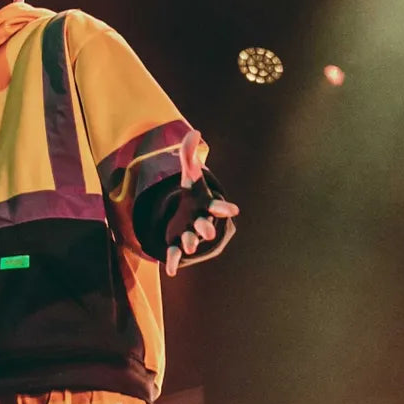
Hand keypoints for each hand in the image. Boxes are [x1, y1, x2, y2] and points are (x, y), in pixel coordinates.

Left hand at [165, 129, 239, 276]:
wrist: (186, 218)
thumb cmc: (192, 197)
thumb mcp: (189, 176)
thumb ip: (189, 155)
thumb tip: (194, 132)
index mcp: (205, 207)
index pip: (217, 207)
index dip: (223, 208)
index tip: (234, 210)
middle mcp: (200, 223)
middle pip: (205, 227)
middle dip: (206, 228)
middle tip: (207, 231)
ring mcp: (188, 236)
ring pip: (191, 241)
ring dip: (190, 243)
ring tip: (189, 244)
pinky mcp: (175, 245)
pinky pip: (175, 255)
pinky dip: (173, 263)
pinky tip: (170, 271)